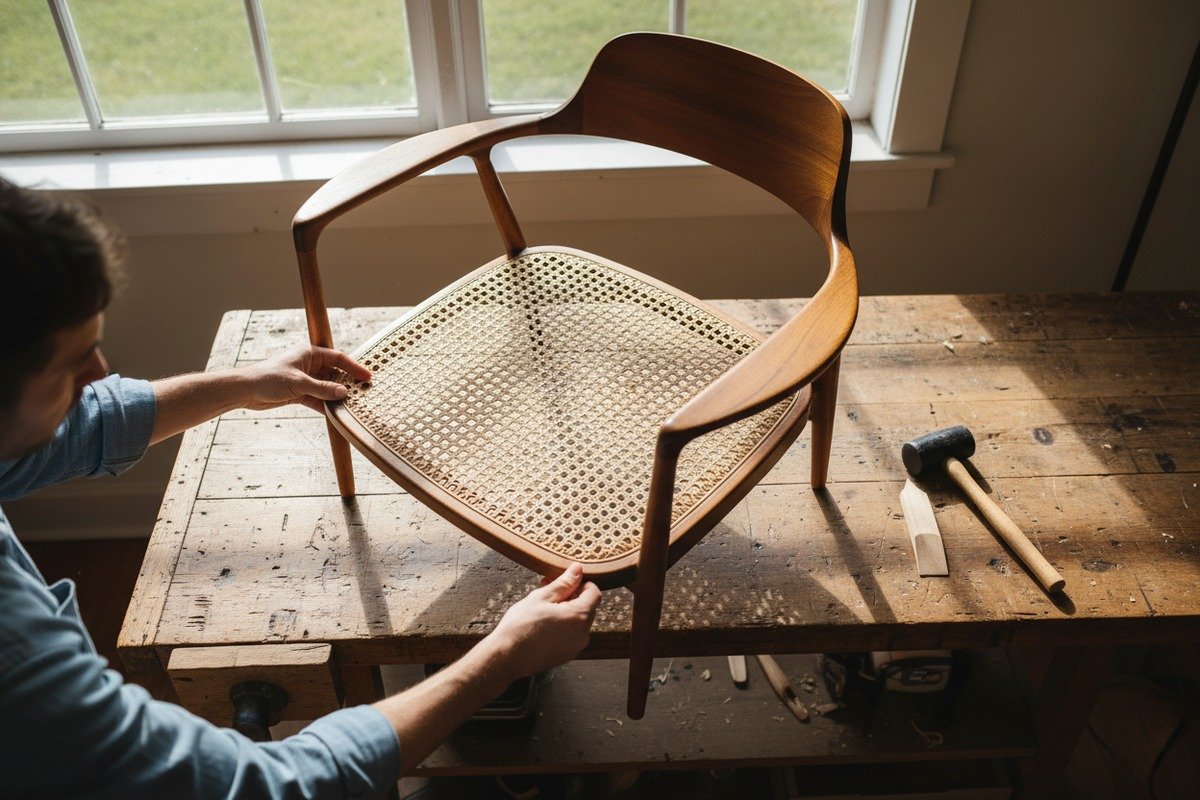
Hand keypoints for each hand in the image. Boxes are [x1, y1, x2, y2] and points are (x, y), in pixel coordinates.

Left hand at [241, 344, 371, 412]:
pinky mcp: (299, 393)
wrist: (246, 390)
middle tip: (363, 392)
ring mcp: (305, 379)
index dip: (354, 367)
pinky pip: (318, 398)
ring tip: (352, 405)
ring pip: (327, 388)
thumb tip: (344, 392)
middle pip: (334, 373)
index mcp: (309, 354)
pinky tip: (335, 413)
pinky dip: (325, 405)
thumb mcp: (299, 383)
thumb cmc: (269, 378)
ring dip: (336, 396)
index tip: (367, 376)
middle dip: (348, 383)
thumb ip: (322, 389)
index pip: (338, 358)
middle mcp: (309, 365)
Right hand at [484, 563, 600, 680]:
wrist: (506, 657)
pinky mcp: (566, 655)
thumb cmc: (521, 626)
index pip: (594, 593)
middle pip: (587, 607)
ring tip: (543, 606)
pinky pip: (571, 635)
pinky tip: (543, 623)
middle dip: (571, 596)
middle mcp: (583, 634)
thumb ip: (564, 583)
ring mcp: (575, 647)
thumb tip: (578, 569)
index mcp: (579, 617)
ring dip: (566, 610)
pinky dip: (562, 626)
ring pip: (578, 622)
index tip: (566, 581)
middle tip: (549, 589)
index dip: (582, 583)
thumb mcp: (542, 597)